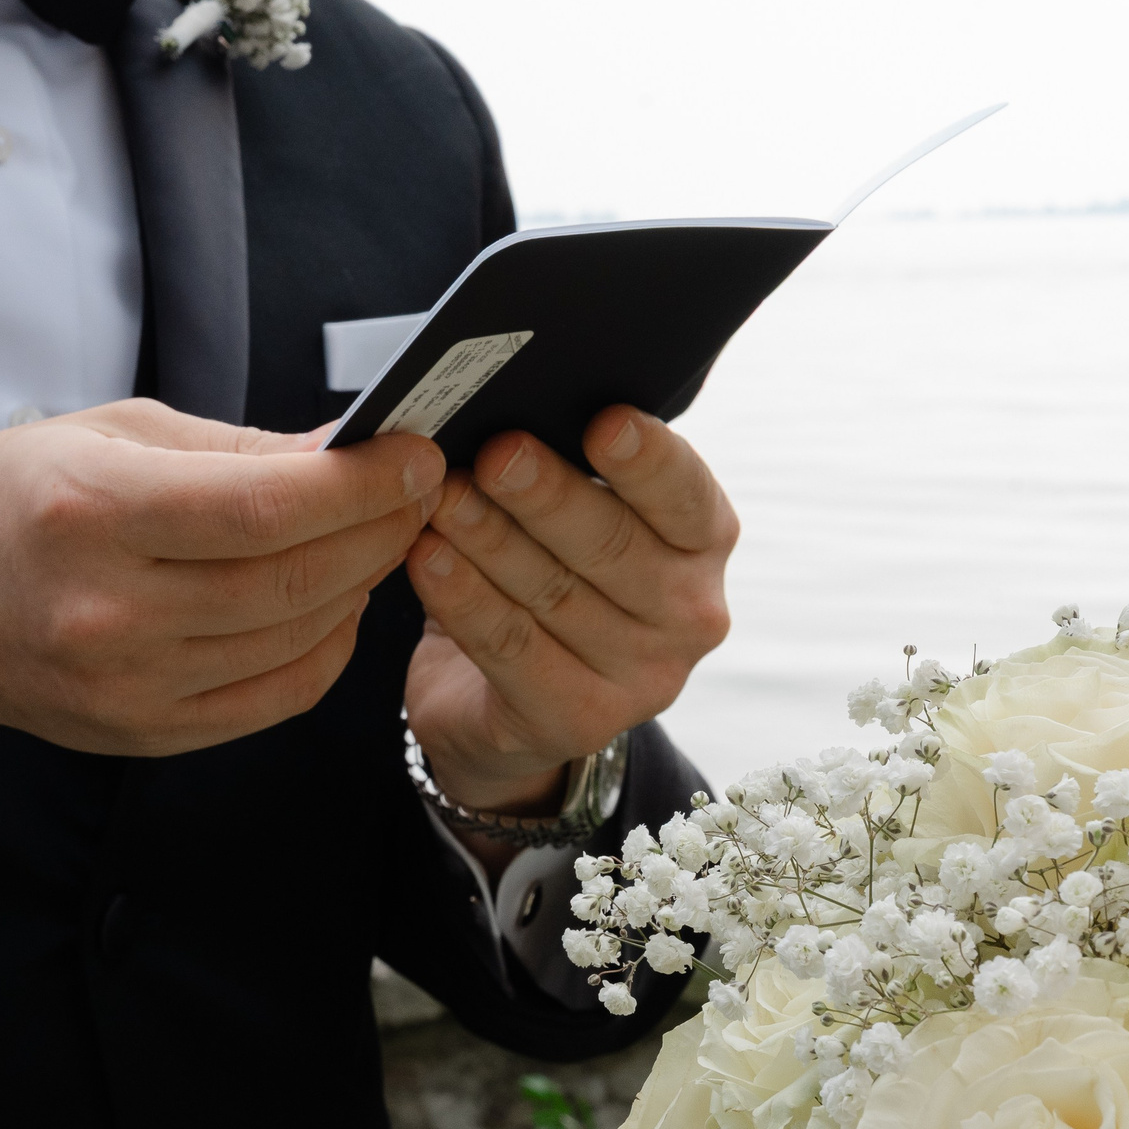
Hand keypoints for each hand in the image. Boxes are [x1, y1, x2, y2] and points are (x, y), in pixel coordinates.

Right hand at [0, 400, 440, 811]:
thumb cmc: (8, 499)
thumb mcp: (109, 433)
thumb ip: (236, 448)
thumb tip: (353, 447)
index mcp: (90, 511)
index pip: (264, 508)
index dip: (361, 485)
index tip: (417, 452)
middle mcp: (107, 610)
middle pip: (294, 578)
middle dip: (381, 529)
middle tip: (419, 489)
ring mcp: (126, 686)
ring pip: (297, 640)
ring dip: (362, 584)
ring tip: (380, 536)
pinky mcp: (144, 734)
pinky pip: (275, 698)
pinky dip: (326, 649)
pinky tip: (334, 603)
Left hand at [402, 404, 736, 819]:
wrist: (502, 703)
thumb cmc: (545, 578)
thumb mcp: (569, 520)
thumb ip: (563, 468)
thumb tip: (503, 407)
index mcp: (701, 541)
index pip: (684, 493)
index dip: (646, 459)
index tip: (603, 420)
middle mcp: (690, 612)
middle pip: (612, 543)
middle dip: (547, 493)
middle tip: (494, 452)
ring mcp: (642, 677)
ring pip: (554, 593)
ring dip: (490, 539)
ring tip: (439, 499)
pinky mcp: (579, 721)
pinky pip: (512, 648)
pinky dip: (464, 598)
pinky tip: (426, 558)